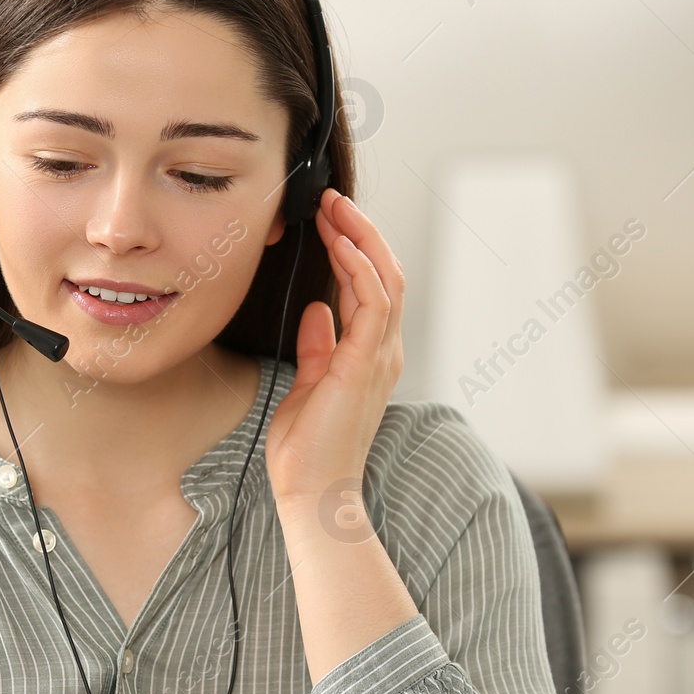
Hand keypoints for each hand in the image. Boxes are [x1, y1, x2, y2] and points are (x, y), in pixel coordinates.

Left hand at [265, 188, 405, 506]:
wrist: (313, 492)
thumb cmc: (308, 449)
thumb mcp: (308, 386)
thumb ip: (317, 348)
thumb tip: (318, 312)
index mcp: (370, 355)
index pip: (373, 287)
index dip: (355, 248)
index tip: (329, 220)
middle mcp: (383, 351)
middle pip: (386, 273)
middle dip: (360, 231)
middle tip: (331, 201)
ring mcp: (378, 357)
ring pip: (384, 279)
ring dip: (360, 238)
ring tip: (334, 209)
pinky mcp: (363, 364)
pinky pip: (372, 303)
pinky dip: (359, 268)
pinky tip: (341, 243)